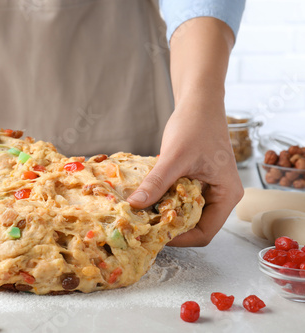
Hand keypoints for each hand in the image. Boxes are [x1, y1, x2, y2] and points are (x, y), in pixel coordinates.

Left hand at [127, 100, 243, 246]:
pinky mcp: (197, 181)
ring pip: (186, 212)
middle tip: (143, 226)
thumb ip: (157, 183)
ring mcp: (210, 188)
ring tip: (142, 213)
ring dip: (165, 213)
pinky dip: (165, 200)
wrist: (199, 102)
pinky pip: (181, 199)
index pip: (204, 233)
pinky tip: (147, 197)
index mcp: (227, 195)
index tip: (154, 235)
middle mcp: (221, 196)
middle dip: (170, 227)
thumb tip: (135, 205)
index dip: (179, 238)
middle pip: (195, 225)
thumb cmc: (195, 125)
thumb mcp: (174, 157)